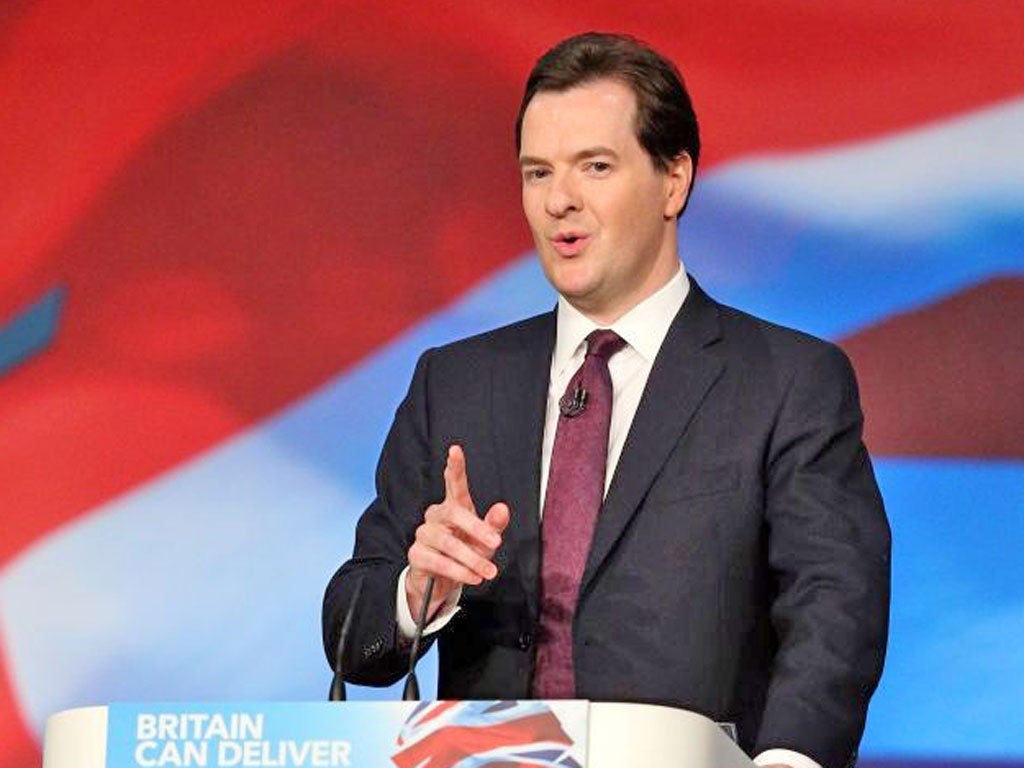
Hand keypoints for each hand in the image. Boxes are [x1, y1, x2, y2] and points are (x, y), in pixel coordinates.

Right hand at [406, 444, 510, 622]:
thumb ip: (494, 525)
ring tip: (489, 571)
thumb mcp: (485, 541)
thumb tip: (503, 508)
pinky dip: (459, 571)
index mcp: (454, 507)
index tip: (455, 449)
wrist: (443, 583)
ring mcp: (424, 534)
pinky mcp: (416, 555)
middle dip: (477, 528)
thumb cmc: (466, 554)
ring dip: (471, 558)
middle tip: (496, 542)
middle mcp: (436, 516)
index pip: (453, 483)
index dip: (455, 466)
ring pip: (447, 542)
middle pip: (453, 513)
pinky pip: (438, 562)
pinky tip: (473, 577)